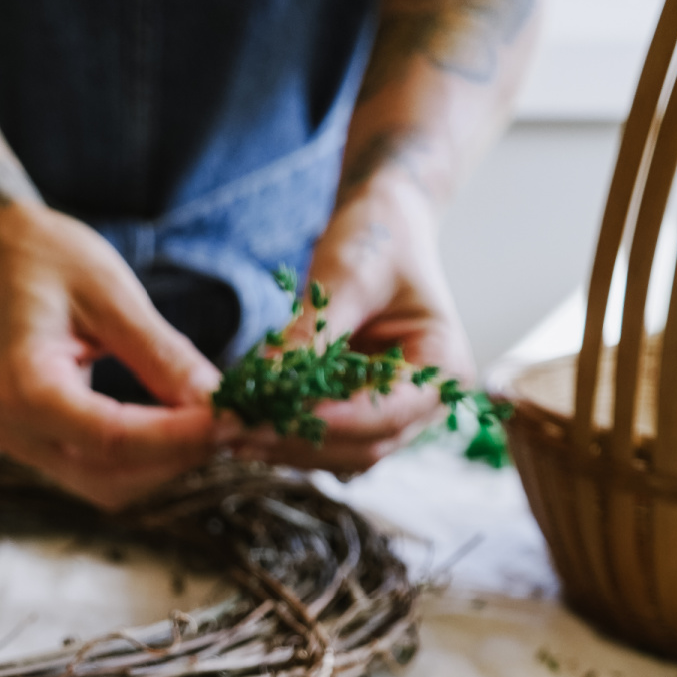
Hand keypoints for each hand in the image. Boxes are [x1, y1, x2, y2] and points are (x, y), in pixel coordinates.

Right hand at [0, 203, 230, 509]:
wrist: (1, 258)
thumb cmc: (48, 259)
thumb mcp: (109, 291)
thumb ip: (160, 351)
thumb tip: (215, 401)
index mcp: (22, 388)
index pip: (111, 437)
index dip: (178, 437)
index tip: (233, 419)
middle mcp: (19, 433)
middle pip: (113, 476)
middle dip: (179, 457)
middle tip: (240, 425)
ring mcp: (31, 448)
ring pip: (113, 487)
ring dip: (171, 465)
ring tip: (222, 427)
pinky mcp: (50, 449)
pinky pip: (107, 474)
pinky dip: (154, 460)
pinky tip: (190, 431)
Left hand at [235, 174, 475, 475]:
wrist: (383, 224)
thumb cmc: (380, 238)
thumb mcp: (350, 275)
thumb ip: (313, 331)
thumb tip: (267, 380)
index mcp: (444, 369)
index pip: (389, 414)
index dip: (335, 422)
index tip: (282, 419)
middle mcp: (424, 405)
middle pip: (363, 446)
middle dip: (300, 442)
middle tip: (240, 433)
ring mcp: (392, 414)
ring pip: (338, 453)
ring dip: (286, 448)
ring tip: (231, 435)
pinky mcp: (358, 412)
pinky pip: (323, 437)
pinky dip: (285, 435)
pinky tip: (244, 427)